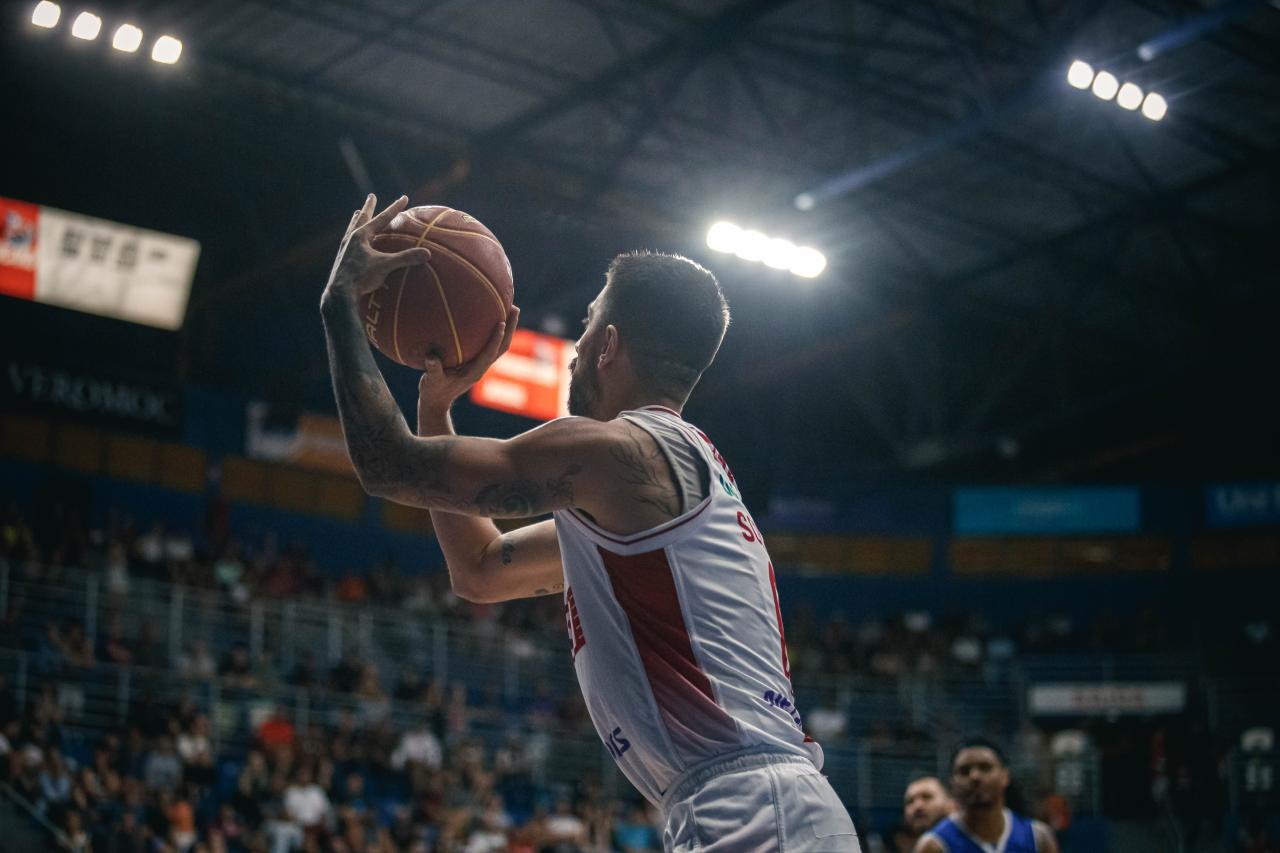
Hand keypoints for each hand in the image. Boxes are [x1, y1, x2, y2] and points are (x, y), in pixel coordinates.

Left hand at [321, 194, 430, 303]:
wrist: (339, 293)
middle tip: (371, 196)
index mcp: (361, 236)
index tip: (404, 198)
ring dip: (356, 220)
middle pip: (362, 218)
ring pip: (352, 229)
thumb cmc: (361, 277)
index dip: (395, 208)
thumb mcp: (385, 266)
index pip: (382, 218)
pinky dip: (353, 238)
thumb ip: (405, 258)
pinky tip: (353, 242)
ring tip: (357, 214)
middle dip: (368, 206)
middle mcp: (351, 239)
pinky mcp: (342, 260)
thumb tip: (428, 253)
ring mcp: (344, 249)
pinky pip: (349, 244)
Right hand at [418, 306, 519, 425]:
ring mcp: (480, 364)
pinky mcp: (476, 362)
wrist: (436, 403)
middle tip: (514, 307)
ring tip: (508, 306)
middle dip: (511, 327)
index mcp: (474, 372)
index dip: (496, 338)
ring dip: (507, 328)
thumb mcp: (431, 382)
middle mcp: (482, 367)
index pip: (490, 353)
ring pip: (499, 345)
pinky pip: (488, 344)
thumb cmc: (433, 392)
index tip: (502, 322)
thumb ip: (433, 369)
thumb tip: (431, 357)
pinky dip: (492, 331)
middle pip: (502, 346)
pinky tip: (486, 315)